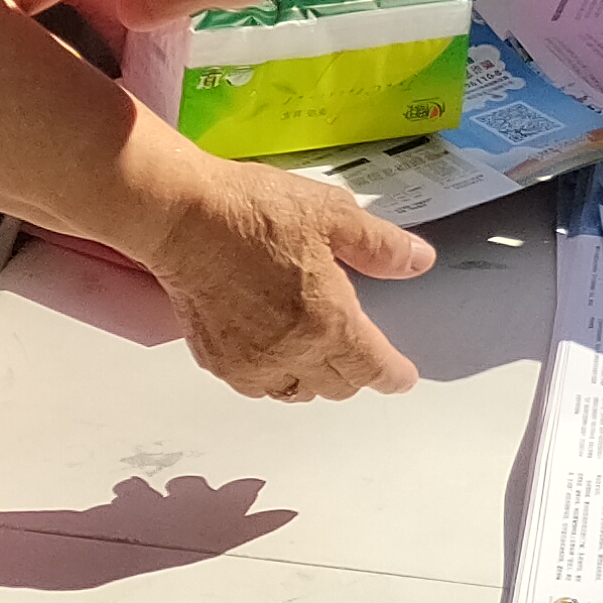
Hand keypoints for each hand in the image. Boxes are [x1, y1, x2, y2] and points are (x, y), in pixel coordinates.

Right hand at [133, 146, 435, 399]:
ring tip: (318, 350)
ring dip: (315, 378)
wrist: (185, 218)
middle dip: (355, 371)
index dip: (392, 375)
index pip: (372, 368)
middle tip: (360, 349)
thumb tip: (418, 260)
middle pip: (337, 385)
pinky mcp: (218, 360)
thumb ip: (380, 246)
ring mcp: (252, 363)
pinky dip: (274, 375)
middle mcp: (292, 354)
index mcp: (329, 321)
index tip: (401, 377)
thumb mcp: (334, 214)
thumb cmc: (255, 211)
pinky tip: (273, 349)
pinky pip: (258, 385)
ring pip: (298, 392)